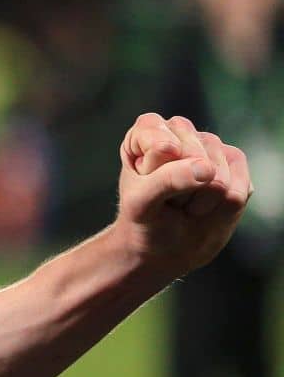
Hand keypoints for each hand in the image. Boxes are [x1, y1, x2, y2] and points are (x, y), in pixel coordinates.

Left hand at [115, 113, 251, 278]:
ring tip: (184, 204)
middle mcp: (181, 131)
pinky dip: (221, 210)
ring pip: (217, 177)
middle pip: (193, 158)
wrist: (166, 246)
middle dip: (179, 190)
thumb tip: (207, 168)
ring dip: (199, 202)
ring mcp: (211, 146)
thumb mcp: (140, 203)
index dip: (155, 171)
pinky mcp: (236, 165)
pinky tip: (206, 207)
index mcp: (147, 131)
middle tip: (166, 200)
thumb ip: (166, 180)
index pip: (159, 143)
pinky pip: (237, 191)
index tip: (144, 184)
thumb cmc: (145, 220)